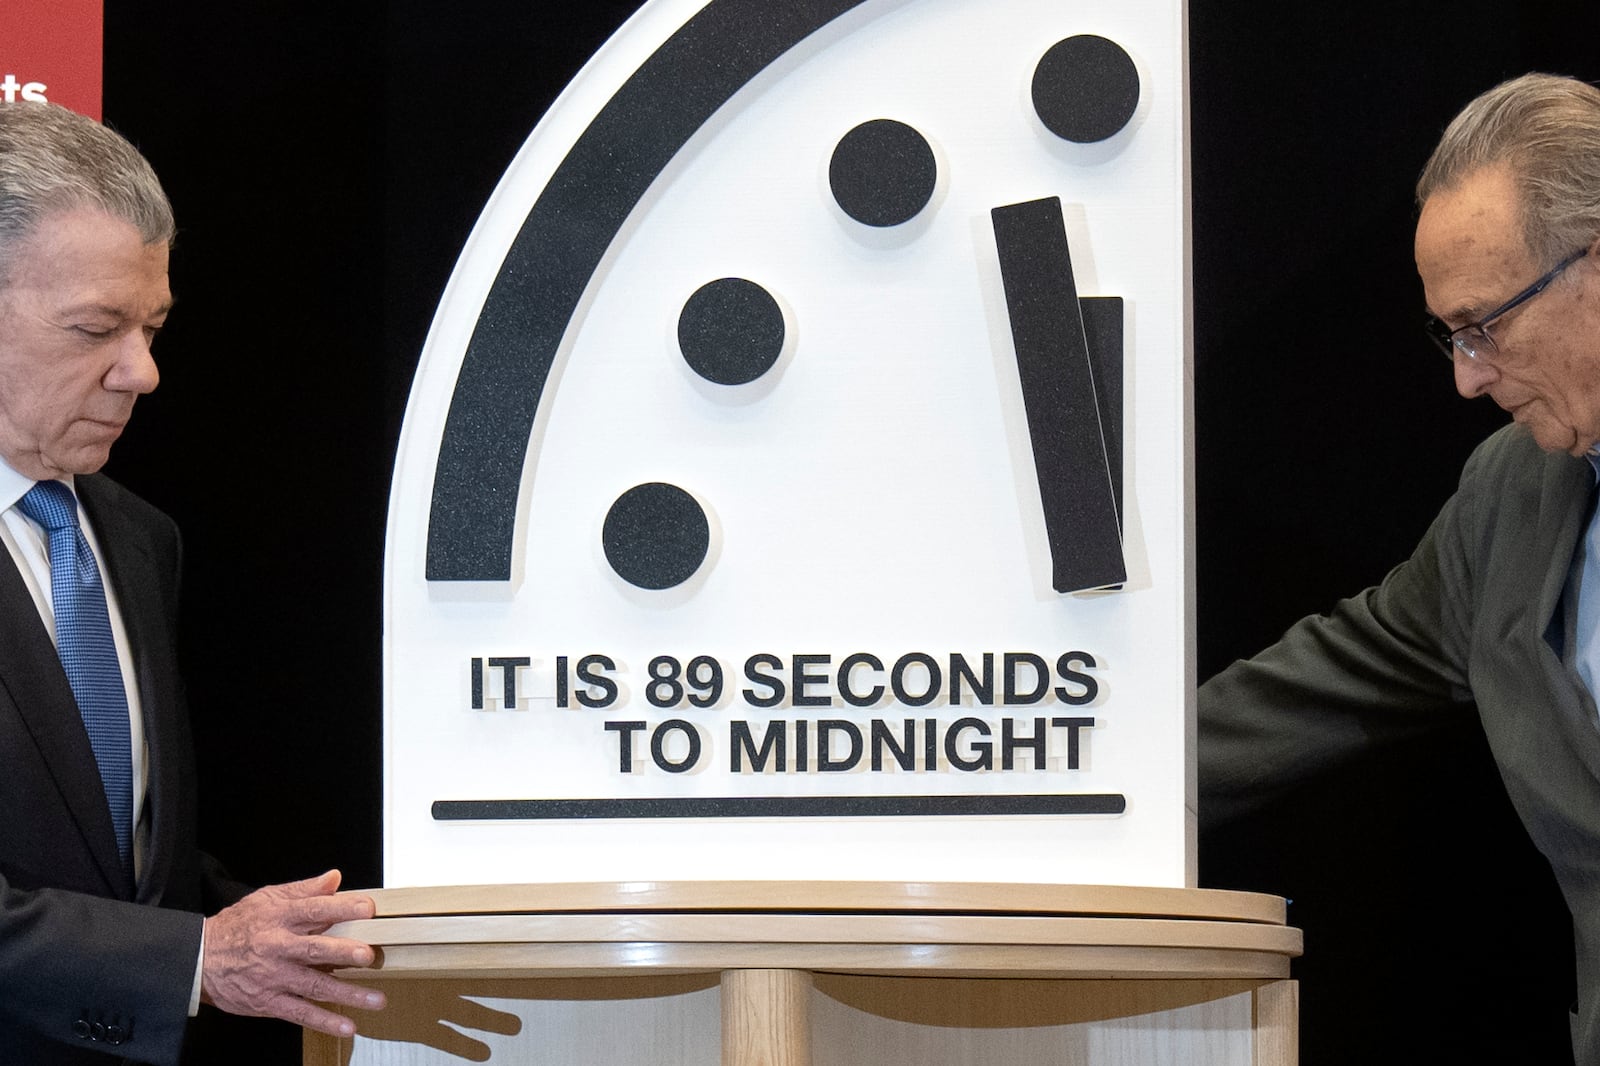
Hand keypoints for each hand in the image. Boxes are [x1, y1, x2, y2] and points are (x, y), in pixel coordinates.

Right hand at [201, 868, 386, 1037]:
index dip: (341, 908)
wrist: (199, 959)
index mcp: (279, 918)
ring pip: (314, 985)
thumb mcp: (267, 899)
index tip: (368, 908)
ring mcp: (274, 977)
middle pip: (314, 949)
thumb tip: (334, 878)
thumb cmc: (237, 926)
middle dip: (343, 952)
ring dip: (346, 993)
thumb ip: (303, 890)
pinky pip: (300, 1013)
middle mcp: (278, 947)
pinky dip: (324, 1021)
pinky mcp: (269, 1002)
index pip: (314, 910)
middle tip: (368, 955)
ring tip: (376, 999)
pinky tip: (347, 1025)